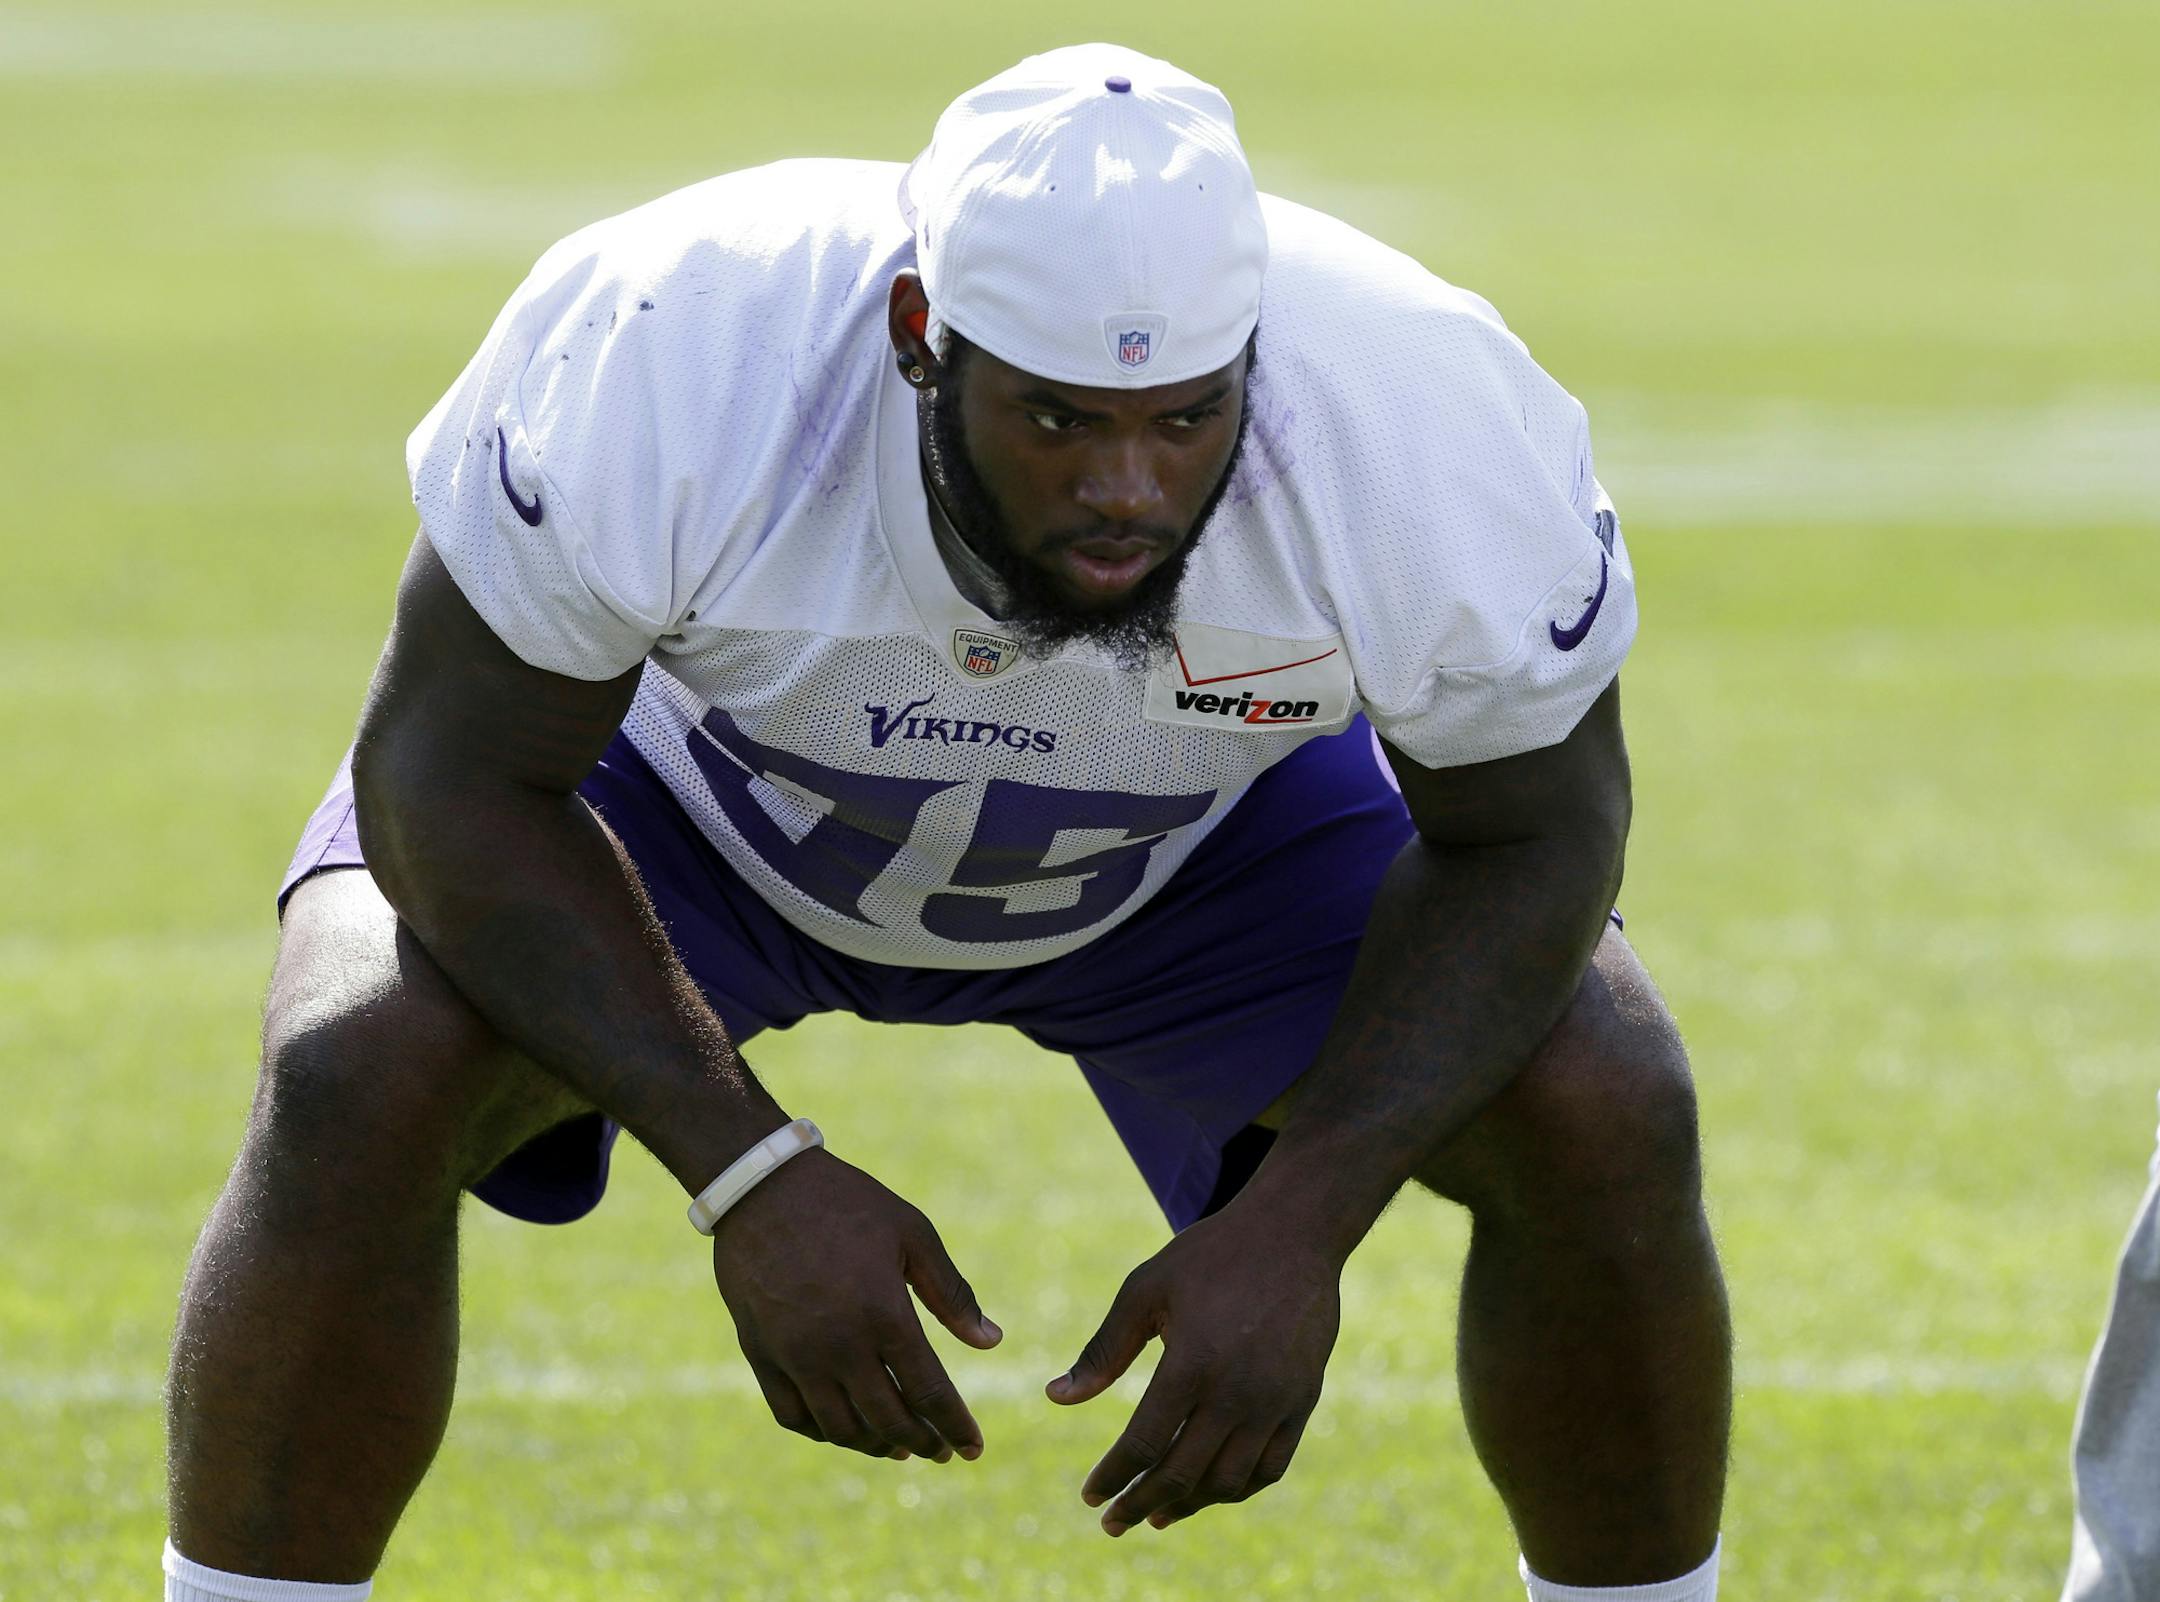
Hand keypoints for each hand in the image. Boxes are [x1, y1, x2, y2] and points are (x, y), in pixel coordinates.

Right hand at [712, 1148, 1000, 1461]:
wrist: (763, 1187)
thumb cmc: (848, 1204)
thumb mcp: (912, 1234)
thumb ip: (952, 1294)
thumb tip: (991, 1342)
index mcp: (883, 1315)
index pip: (928, 1393)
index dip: (955, 1426)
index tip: (973, 1449)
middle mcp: (838, 1346)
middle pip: (888, 1420)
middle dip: (922, 1442)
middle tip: (941, 1451)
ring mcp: (795, 1355)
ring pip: (840, 1428)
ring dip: (875, 1445)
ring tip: (899, 1446)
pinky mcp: (761, 1355)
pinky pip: (794, 1415)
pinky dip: (823, 1432)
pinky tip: (845, 1429)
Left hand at [1047, 1209, 1340, 1532]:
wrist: (1293, 1234)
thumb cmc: (1210, 1256)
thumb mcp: (1146, 1289)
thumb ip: (1103, 1350)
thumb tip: (1056, 1398)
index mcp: (1192, 1363)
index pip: (1144, 1444)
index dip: (1113, 1477)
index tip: (1090, 1496)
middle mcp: (1237, 1392)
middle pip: (1182, 1474)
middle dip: (1140, 1504)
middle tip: (1112, 1522)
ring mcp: (1275, 1402)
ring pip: (1227, 1482)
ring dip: (1187, 1506)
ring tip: (1156, 1514)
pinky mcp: (1302, 1403)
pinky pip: (1269, 1469)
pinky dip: (1236, 1490)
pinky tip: (1209, 1492)